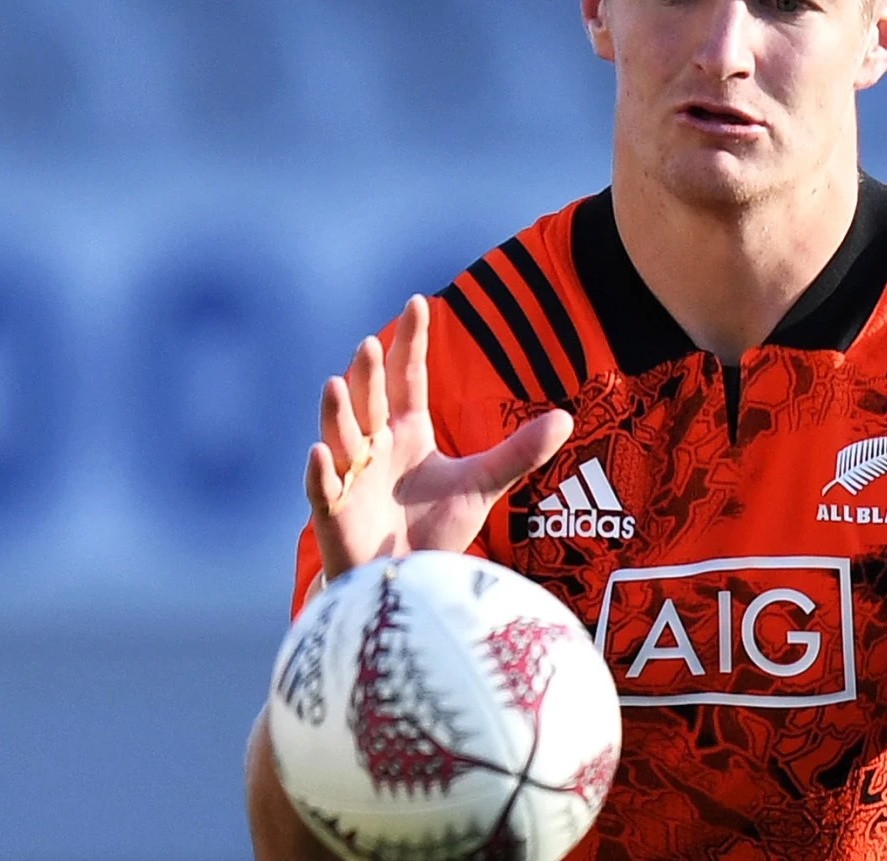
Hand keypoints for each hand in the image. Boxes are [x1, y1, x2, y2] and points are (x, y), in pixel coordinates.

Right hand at [303, 294, 574, 579]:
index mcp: (405, 434)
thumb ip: (518, 453)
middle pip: (369, 401)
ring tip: (336, 384)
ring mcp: (350, 479)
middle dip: (367, 374)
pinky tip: (318, 454)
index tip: (418, 303)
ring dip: (336, 413)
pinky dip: (320, 474)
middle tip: (371, 345)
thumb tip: (567, 417)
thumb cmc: (434, 532)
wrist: (408, 584)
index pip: (407, 380)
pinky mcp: (335, 516)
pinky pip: (323, 491)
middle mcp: (373, 448)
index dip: (410, 344)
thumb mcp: (481, 485)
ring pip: (340, 438)